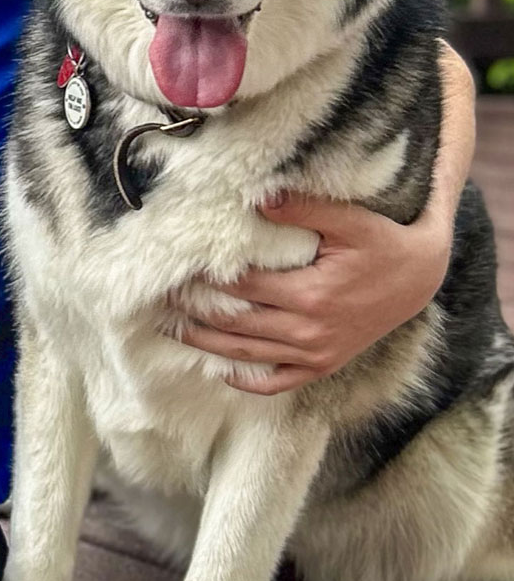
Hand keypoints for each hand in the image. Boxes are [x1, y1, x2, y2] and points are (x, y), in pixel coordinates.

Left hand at [180, 190, 452, 394]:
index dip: (206, 278)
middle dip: (194, 310)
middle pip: (234, 324)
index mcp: (310, 295)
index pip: (241, 286)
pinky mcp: (323, 365)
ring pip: (247, 355)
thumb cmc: (384, 244)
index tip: (176, 267)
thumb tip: (256, 198)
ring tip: (172, 328)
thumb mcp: (350, 221)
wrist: (421, 279)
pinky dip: (247, 381)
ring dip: (206, 345)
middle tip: (159, 298)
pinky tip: (220, 370)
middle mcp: (308, 331)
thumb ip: (303, 209)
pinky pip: (278, 383)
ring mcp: (315, 354)